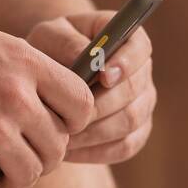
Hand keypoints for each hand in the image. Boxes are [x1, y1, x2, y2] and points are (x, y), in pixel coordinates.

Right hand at [0, 13, 93, 187]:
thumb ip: (26, 72)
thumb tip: (58, 107)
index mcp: (27, 63)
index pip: (82, 104)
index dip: (73, 123)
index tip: (55, 129)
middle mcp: (16, 97)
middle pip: (58, 147)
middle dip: (41, 157)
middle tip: (19, 156)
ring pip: (30, 175)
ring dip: (14, 179)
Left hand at [26, 11, 155, 164]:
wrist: (45, 85)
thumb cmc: (46, 53)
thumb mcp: (48, 38)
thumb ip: (66, 42)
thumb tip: (90, 58)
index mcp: (127, 40)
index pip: (140, 48)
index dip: (126, 63)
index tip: (103, 76)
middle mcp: (141, 72)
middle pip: (133, 90)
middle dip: (100, 105)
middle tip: (70, 116)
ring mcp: (142, 105)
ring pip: (129, 121)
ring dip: (94, 131)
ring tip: (61, 135)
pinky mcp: (136, 134)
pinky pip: (123, 147)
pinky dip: (95, 150)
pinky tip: (68, 150)